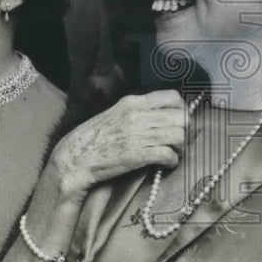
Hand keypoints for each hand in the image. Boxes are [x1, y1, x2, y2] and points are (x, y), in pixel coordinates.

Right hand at [50, 90, 186, 197]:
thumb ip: (137, 111)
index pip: (172, 97)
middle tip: (177, 141)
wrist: (77, 156)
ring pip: (179, 136)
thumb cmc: (94, 137)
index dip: (181, 109)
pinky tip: (165, 164)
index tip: (178, 120)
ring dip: (180, 147)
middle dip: (184, 131)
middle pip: (181, 118)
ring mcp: (139, 134)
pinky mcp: (139, 154)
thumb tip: (161, 114)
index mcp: (132, 102)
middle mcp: (138, 115)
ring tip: (171, 153)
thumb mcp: (114, 113)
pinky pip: (170, 155)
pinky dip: (172, 161)